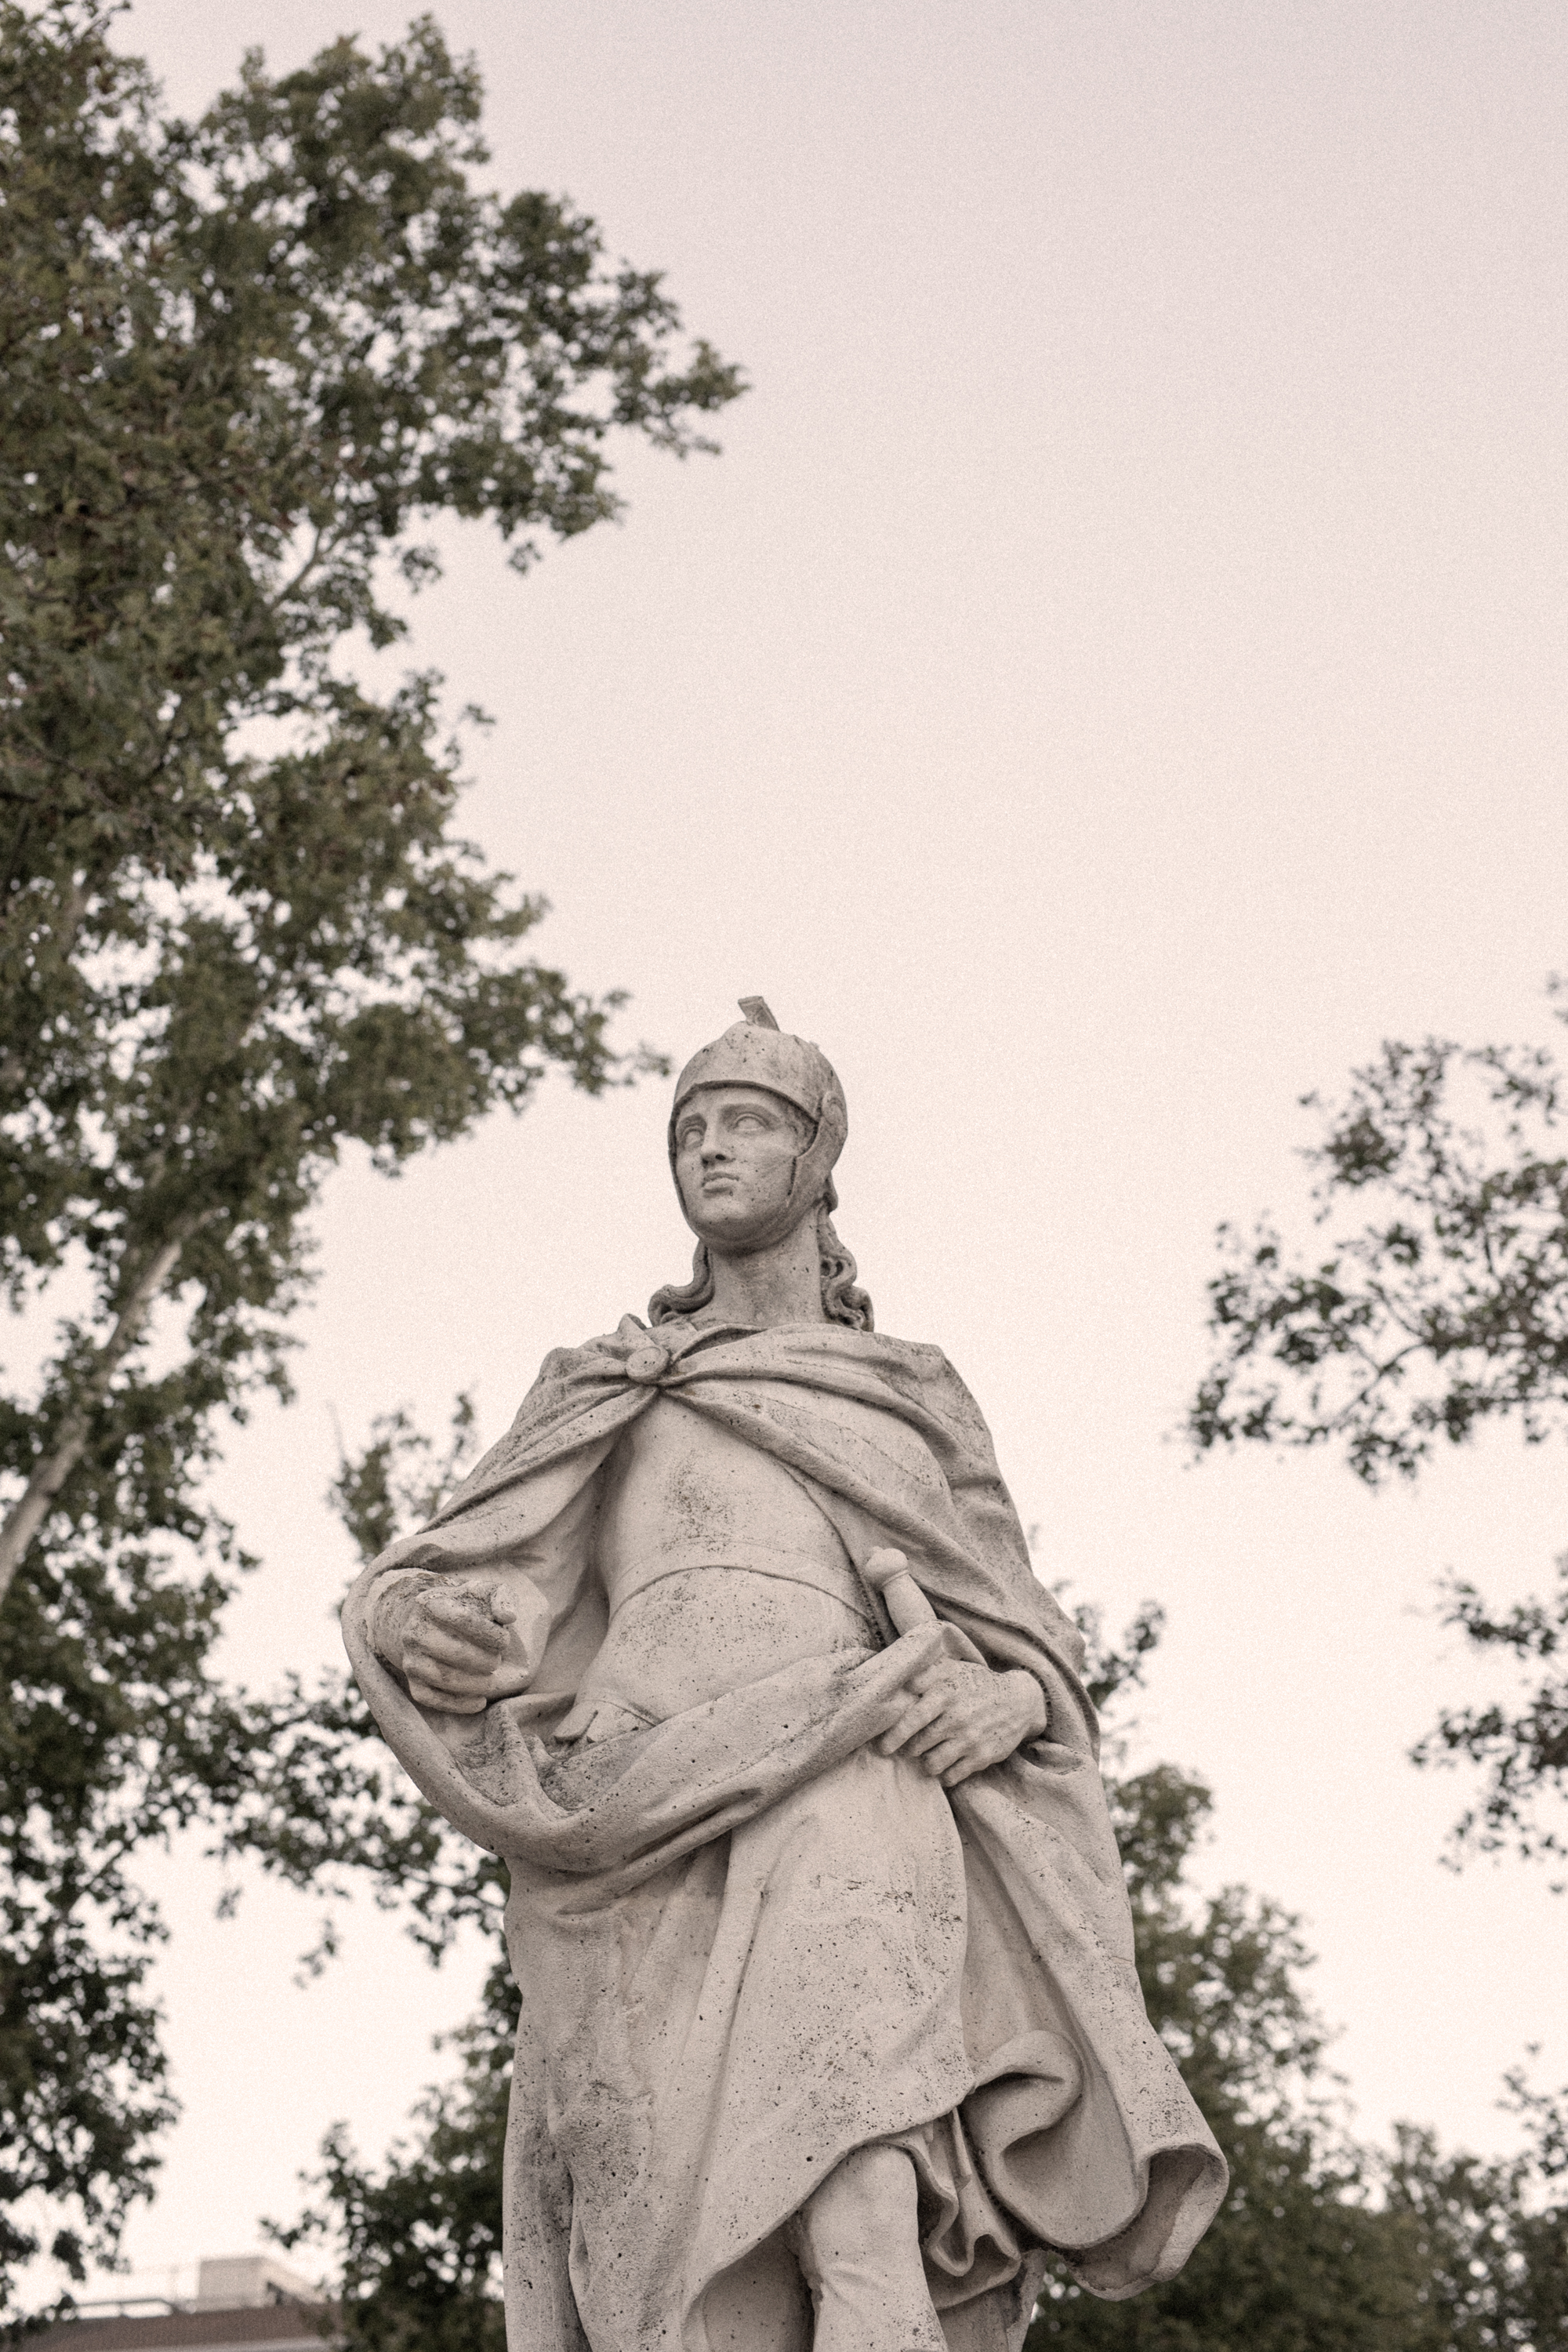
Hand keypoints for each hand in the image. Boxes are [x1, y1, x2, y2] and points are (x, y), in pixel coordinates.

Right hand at [378, 1582, 516, 1714]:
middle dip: (484, 1660)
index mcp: (430, 1603)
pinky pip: (432, 1699)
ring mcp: (410, 1658)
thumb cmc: (465, 1608)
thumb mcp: (483, 1593)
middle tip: (497, 1661)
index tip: (504, 1640)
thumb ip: (501, 1598)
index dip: (489, 1632)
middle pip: (453, 1651)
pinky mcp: (412, 1683)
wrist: (429, 1625)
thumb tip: (508, 1617)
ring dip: (475, 1683)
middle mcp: (413, 1631)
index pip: (462, 1618)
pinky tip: (479, 1701)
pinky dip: (459, 1704)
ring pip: (443, 1677)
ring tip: (491, 1680)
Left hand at [876, 1660, 1045, 1787]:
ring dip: (926, 1762)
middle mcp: (958, 1718)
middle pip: (919, 1745)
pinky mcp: (983, 1757)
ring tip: (928, 1755)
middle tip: (909, 1747)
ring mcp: (971, 1739)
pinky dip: (945, 1774)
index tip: (883, 1746)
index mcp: (946, 1693)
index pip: (913, 1718)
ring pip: (933, 1764)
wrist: (1019, 1701)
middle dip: (910, 1749)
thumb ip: (925, 1672)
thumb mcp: (954, 1668)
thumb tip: (901, 1680)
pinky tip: (946, 1765)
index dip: (894, 1735)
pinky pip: (953, 1776)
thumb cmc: (978, 1683)